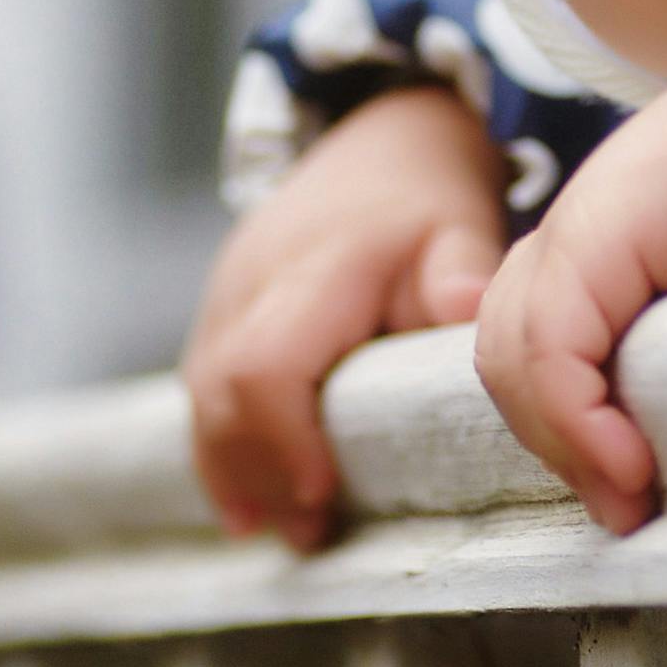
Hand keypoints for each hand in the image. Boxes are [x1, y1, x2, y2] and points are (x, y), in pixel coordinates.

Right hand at [183, 84, 505, 551]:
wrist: (384, 132)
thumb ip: (463, 271)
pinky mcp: (220, 305)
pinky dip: (223, 438)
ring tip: (279, 527)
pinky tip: (252, 493)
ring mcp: (224, 291)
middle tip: (308, 534)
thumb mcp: (462, 224)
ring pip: (200, 393)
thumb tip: (467, 307)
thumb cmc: (428, 195)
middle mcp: (250, 280)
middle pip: (217, 394)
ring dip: (231, 465)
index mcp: (312, 267)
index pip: (262, 366)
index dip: (280, 439)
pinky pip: (203, 381)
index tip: (321, 494)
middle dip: (254, 472)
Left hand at [473, 78, 666, 535]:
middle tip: (626, 510)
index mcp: (593, 254)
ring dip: (571, 446)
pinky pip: (552, 353)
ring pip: (517, 362)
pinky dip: (580, 419)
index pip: (534, 358)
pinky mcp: (584, 242)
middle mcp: (564, 243)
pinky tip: (629, 463)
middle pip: (511, 364)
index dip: (565, 433)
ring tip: (632, 496)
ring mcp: (566, 237)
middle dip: (558, 446)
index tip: (624, 498)